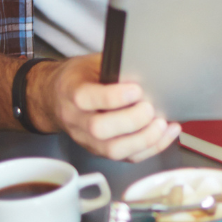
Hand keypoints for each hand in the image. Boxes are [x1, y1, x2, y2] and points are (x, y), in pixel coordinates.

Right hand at [32, 53, 179, 161]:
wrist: (56, 99)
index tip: (136, 89)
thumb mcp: (91, 64)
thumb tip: (148, 66)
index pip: (86, 99)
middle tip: (150, 108)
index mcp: (72, 93)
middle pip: (99, 129)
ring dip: (143, 140)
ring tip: (162, 124)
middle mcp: (76, 120)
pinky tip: (165, 134)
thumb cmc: (79, 78)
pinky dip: (150, 148)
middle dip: (131, 121)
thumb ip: (114, 66)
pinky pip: (126, 158)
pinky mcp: (101, 151)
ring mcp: (87, 140)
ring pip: (113, 150)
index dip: (113, 97)